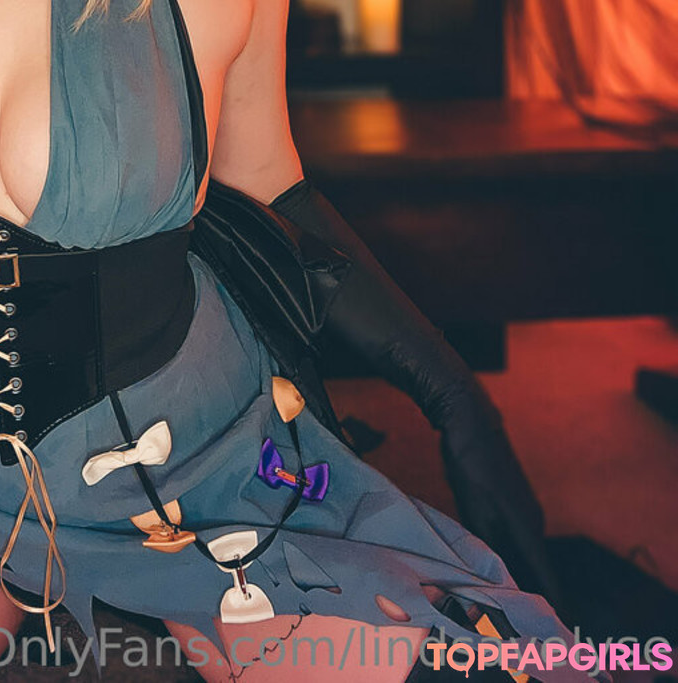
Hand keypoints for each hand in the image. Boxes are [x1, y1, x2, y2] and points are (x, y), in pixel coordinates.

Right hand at [269, 180, 566, 609]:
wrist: (281, 243)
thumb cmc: (289, 298)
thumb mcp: (309, 377)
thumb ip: (331, 419)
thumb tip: (339, 471)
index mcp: (417, 369)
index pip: (464, 447)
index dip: (483, 498)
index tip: (498, 547)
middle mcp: (437, 366)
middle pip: (487, 453)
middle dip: (511, 516)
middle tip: (535, 574)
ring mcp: (436, 358)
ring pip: (487, 445)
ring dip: (510, 506)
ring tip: (533, 561)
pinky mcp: (425, 354)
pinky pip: (466, 426)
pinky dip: (484, 473)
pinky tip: (499, 513)